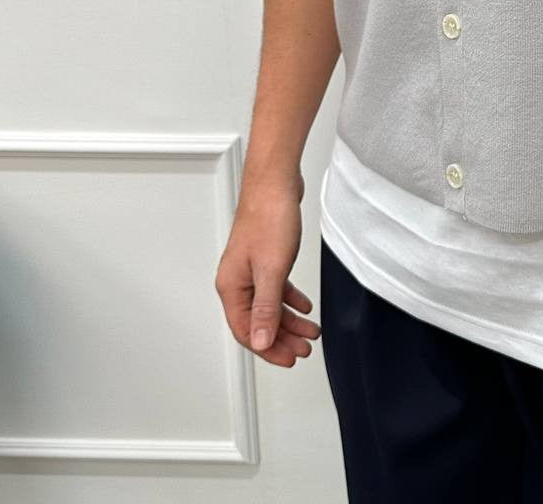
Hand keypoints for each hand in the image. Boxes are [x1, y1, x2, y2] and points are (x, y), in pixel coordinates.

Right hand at [215, 174, 320, 366]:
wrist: (275, 183)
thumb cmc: (269, 218)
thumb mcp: (271, 270)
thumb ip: (266, 308)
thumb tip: (260, 342)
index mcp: (232, 288)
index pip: (247, 331)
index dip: (268, 349)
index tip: (289, 359)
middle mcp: (237, 281)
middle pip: (258, 322)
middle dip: (282, 339)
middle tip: (304, 350)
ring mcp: (250, 269)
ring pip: (269, 306)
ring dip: (290, 321)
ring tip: (310, 333)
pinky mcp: (265, 258)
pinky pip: (276, 288)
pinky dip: (290, 299)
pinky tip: (305, 306)